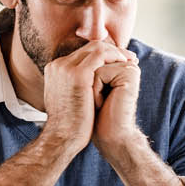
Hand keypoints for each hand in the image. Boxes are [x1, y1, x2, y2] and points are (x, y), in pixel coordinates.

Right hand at [40, 41, 133, 155]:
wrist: (62, 138)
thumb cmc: (68, 125)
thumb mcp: (67, 100)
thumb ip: (72, 87)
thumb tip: (86, 86)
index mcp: (55, 70)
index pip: (82, 54)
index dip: (103, 55)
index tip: (119, 60)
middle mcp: (58, 65)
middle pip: (89, 47)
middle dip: (112, 50)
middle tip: (129, 57)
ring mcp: (66, 68)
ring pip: (96, 47)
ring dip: (115, 52)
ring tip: (129, 59)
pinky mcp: (78, 74)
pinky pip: (101, 55)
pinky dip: (114, 57)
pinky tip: (125, 63)